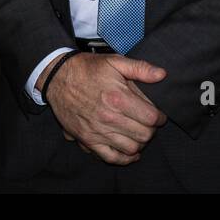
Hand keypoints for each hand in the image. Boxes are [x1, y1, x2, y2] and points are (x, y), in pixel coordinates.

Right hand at [41, 53, 167, 164]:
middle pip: (144, 134)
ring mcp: (98, 132)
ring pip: (131, 148)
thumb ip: (140, 68)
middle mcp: (109, 117)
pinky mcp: (87, 140)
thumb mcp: (114, 61)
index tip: (159, 115)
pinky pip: (111, 158)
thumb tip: (162, 75)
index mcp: (118, 98)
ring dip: (140, 142)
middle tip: (148, 123)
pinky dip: (125, 159)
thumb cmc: (87, 68)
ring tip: (139, 133)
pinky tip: (131, 152)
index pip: (151, 117)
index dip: (160, 117)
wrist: (57, 77)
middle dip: (151, 130)